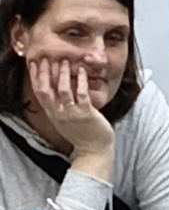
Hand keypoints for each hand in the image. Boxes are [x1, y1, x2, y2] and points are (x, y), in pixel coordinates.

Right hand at [26, 58, 114, 173]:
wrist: (94, 150)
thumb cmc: (82, 133)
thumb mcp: (65, 120)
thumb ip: (60, 106)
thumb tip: (58, 88)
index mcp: (53, 114)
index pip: (39, 93)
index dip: (35, 78)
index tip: (34, 64)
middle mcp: (59, 113)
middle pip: (47, 90)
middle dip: (45, 73)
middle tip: (46, 58)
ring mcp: (72, 114)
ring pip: (63, 90)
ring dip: (63, 74)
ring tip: (65, 61)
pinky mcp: (86, 114)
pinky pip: (81, 94)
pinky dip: (81, 81)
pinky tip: (82, 71)